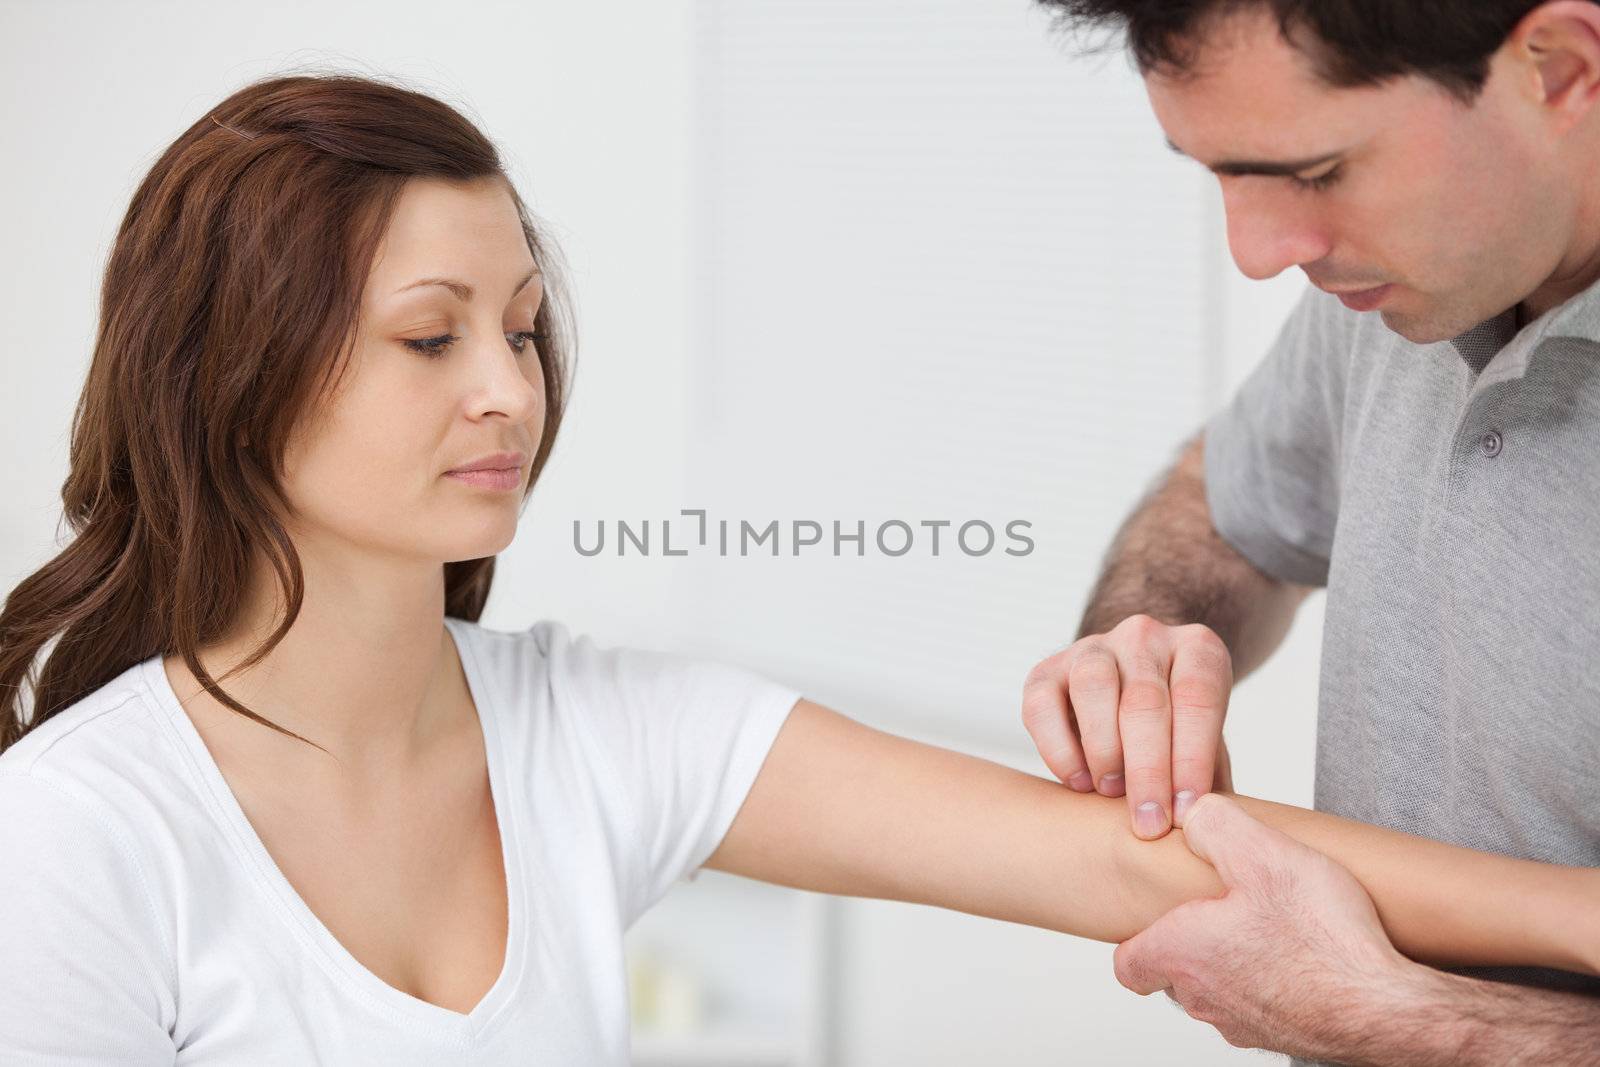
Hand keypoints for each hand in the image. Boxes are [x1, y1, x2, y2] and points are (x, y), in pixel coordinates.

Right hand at [1021, 614, 1233, 838]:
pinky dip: (1058, 748)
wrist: (1131, 695)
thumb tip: (1206, 824)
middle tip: (1149, 823)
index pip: (1197, 697)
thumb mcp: (1209, 745)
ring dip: (1103, 749)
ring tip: (1110, 793)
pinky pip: (1042, 704)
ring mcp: (1091, 648)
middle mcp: (1144, 638)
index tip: (1186, 811)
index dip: (1192, 757)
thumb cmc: (1178, 734)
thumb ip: (1211, 778)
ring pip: (1093, 687)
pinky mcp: (1046, 670)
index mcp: (1197, 648)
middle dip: (1148, 769)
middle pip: (1144, 698)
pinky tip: (1078, 782)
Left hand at [1113, 793, 1416, 1059]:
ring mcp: (1247, 1025)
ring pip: (1219, 992)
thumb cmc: (1322, 939)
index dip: (1138, 938)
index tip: (1159, 914)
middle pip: (1174, 976)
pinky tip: (1304, 953)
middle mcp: (1206, 1001)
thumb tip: (1192, 815)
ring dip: (1234, 962)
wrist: (1387, 1009)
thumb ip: (1214, 826)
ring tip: (1269, 925)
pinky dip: (1273, 981)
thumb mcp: (1263, 854)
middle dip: (1190, 942)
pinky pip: (1264, 1005)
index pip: (1128, 965)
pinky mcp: (1288, 1035)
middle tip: (1221, 908)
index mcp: (1183, 957)